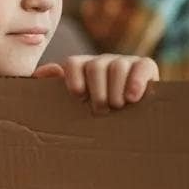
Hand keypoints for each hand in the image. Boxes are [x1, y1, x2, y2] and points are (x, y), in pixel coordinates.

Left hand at [34, 53, 158, 110]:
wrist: (133, 126)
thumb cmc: (96, 116)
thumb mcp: (74, 106)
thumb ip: (54, 90)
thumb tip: (41, 73)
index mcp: (83, 68)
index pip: (74, 63)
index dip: (74, 79)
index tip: (79, 97)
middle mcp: (103, 62)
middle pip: (96, 66)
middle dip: (97, 91)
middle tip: (100, 111)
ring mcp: (126, 62)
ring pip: (117, 66)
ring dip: (115, 90)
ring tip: (117, 106)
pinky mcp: (146, 67)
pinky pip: (143, 66)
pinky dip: (137, 81)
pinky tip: (132, 97)